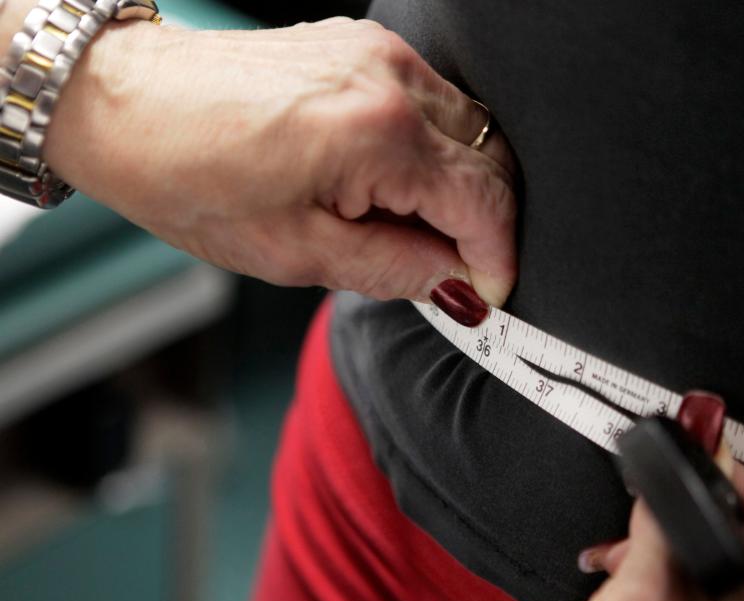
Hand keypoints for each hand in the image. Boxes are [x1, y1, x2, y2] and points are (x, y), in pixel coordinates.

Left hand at [40, 17, 516, 303]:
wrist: (127, 104)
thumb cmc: (191, 179)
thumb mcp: (296, 255)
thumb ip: (395, 270)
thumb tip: (455, 282)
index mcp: (378, 134)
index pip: (485, 200)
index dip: (497, 257)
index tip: (487, 292)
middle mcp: (391, 78)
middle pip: (492, 160)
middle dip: (483, 224)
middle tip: (448, 271)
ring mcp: (379, 51)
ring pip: (470, 129)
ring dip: (460, 187)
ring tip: (410, 229)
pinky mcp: (363, 45)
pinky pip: (433, 104)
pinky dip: (433, 152)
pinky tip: (394, 185)